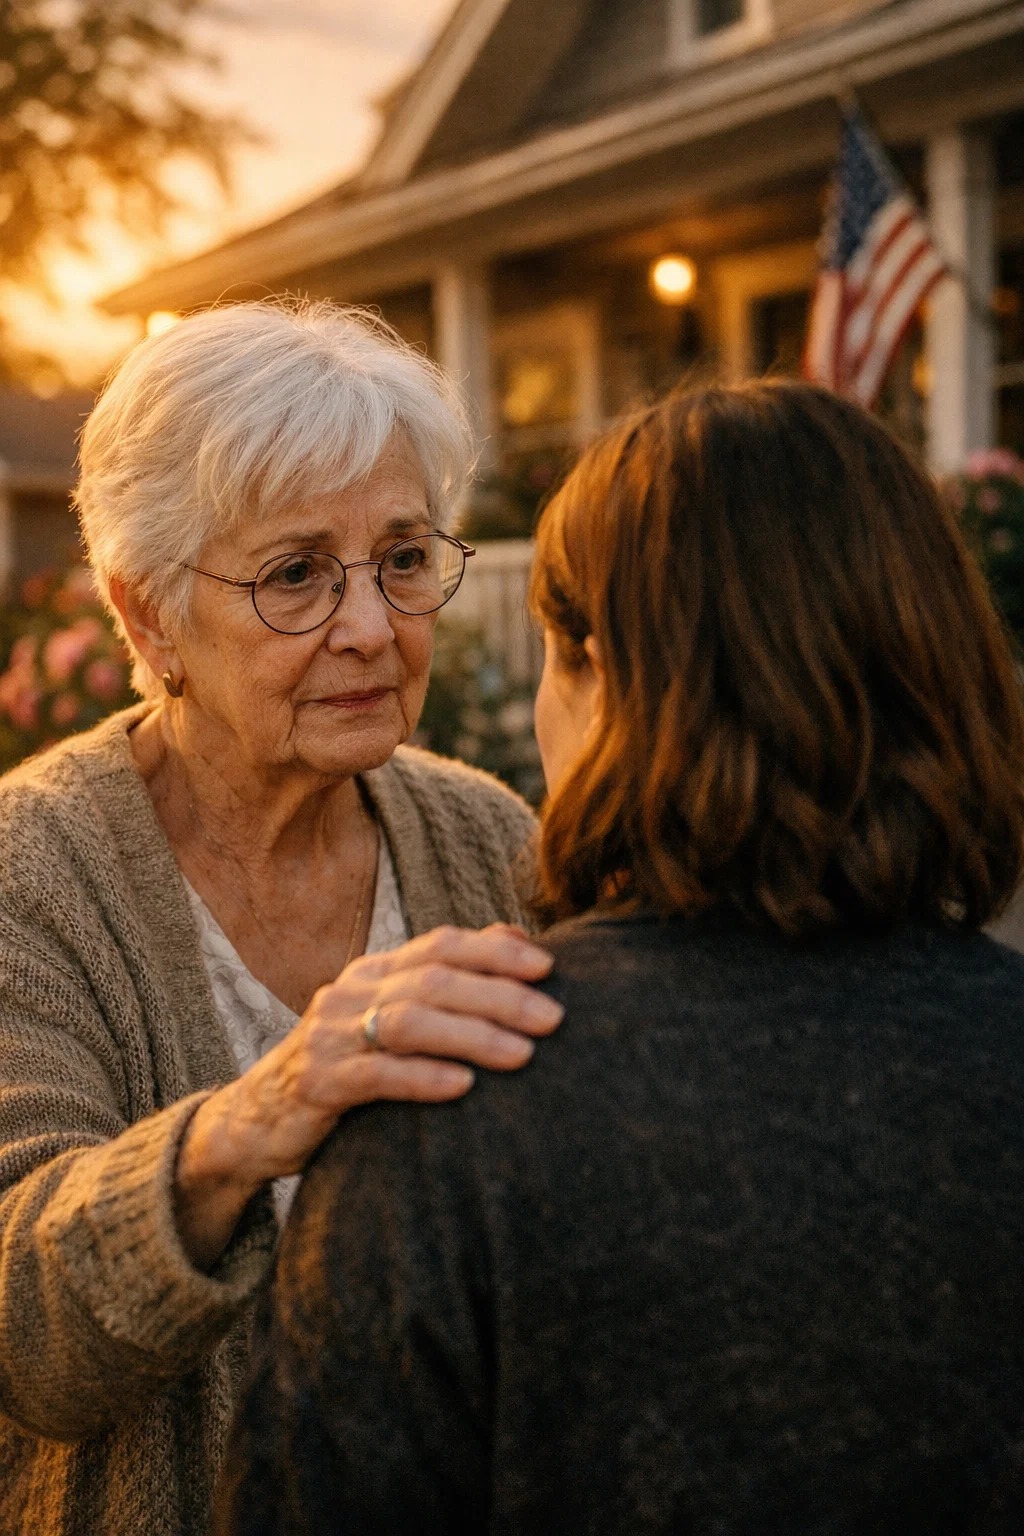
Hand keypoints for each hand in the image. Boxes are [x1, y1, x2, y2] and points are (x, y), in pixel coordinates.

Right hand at [174, 924, 560, 1267]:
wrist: (257, 1120)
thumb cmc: (346, 1067)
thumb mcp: (391, 1016)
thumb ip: (446, 978)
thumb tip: (516, 936)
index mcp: (375, 970)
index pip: (442, 944)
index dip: (496, 952)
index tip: (549, 966)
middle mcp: (352, 991)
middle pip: (433, 980)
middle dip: (499, 996)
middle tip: (553, 1017)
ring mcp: (331, 1035)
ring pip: (409, 1021)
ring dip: (472, 1035)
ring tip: (523, 1055)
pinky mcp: (316, 1082)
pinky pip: (375, 1075)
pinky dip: (423, 1078)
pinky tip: (463, 1086)